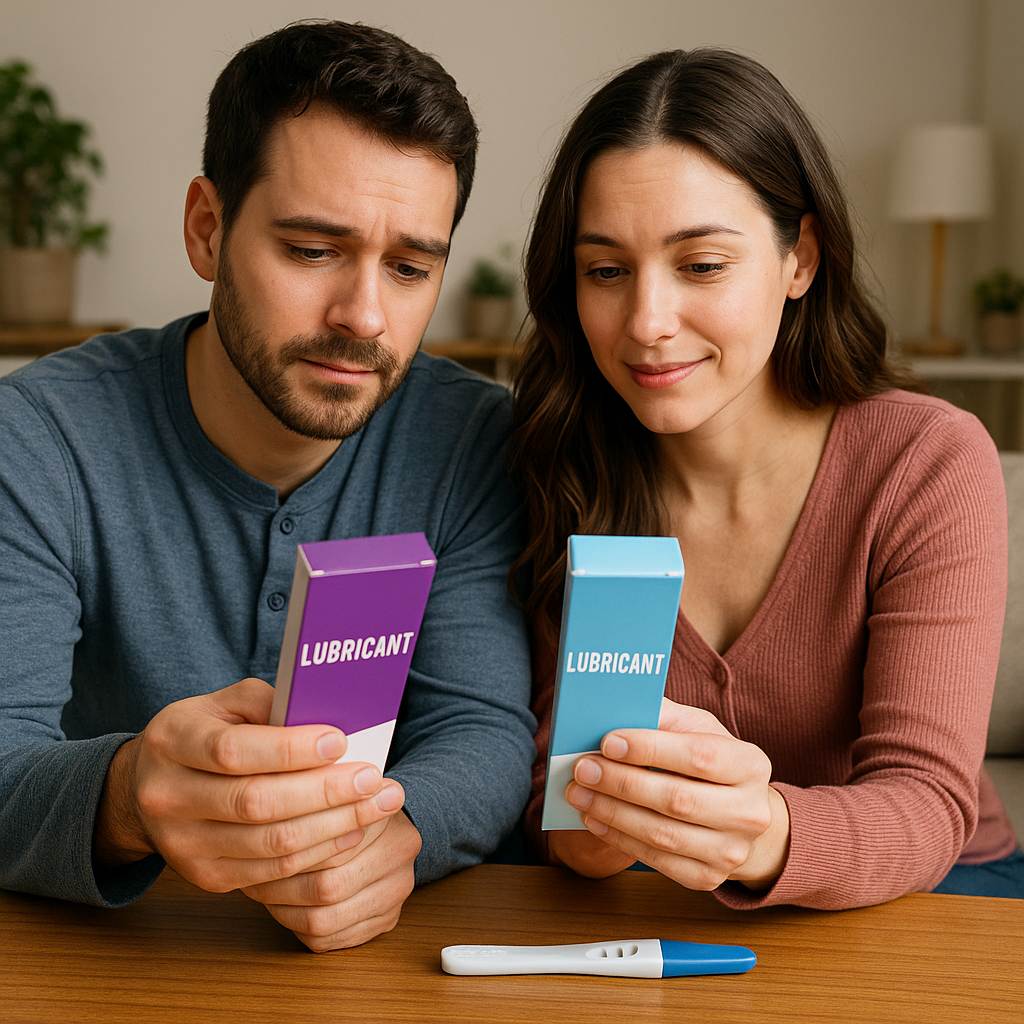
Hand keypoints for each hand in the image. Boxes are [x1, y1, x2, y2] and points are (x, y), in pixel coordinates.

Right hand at [93, 678, 403, 894]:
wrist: (146, 787)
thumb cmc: (204, 732)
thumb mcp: (225, 703)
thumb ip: (270, 705)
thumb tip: (327, 719)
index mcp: (173, 741)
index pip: (233, 751)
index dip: (290, 749)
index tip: (340, 742)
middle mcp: (168, 796)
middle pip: (256, 803)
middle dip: (324, 792)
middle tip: (372, 779)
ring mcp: (183, 845)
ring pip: (269, 844)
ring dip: (333, 827)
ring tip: (376, 805)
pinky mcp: (206, 878)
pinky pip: (271, 873)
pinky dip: (318, 854)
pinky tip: (351, 832)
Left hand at [240, 809, 421, 951]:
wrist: (390, 828)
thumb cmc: (351, 808)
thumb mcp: (332, 789)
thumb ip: (308, 792)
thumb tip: (264, 803)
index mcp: (386, 813)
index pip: (329, 841)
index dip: (287, 849)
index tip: (256, 847)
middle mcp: (399, 853)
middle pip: (329, 885)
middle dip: (280, 885)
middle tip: (251, 875)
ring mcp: (397, 891)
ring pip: (325, 919)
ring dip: (285, 911)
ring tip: (263, 892)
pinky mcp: (387, 920)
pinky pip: (331, 939)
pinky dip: (298, 927)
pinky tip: (284, 908)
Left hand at [563, 699, 789, 890]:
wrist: (738, 814)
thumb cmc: (709, 762)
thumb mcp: (697, 730)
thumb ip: (662, 717)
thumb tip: (615, 710)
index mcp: (750, 765)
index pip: (700, 756)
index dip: (651, 749)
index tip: (608, 741)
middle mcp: (750, 812)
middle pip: (678, 799)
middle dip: (622, 782)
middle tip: (583, 768)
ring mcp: (731, 851)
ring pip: (662, 834)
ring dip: (612, 812)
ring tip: (579, 793)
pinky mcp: (708, 878)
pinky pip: (656, 861)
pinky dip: (618, 838)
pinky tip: (594, 818)